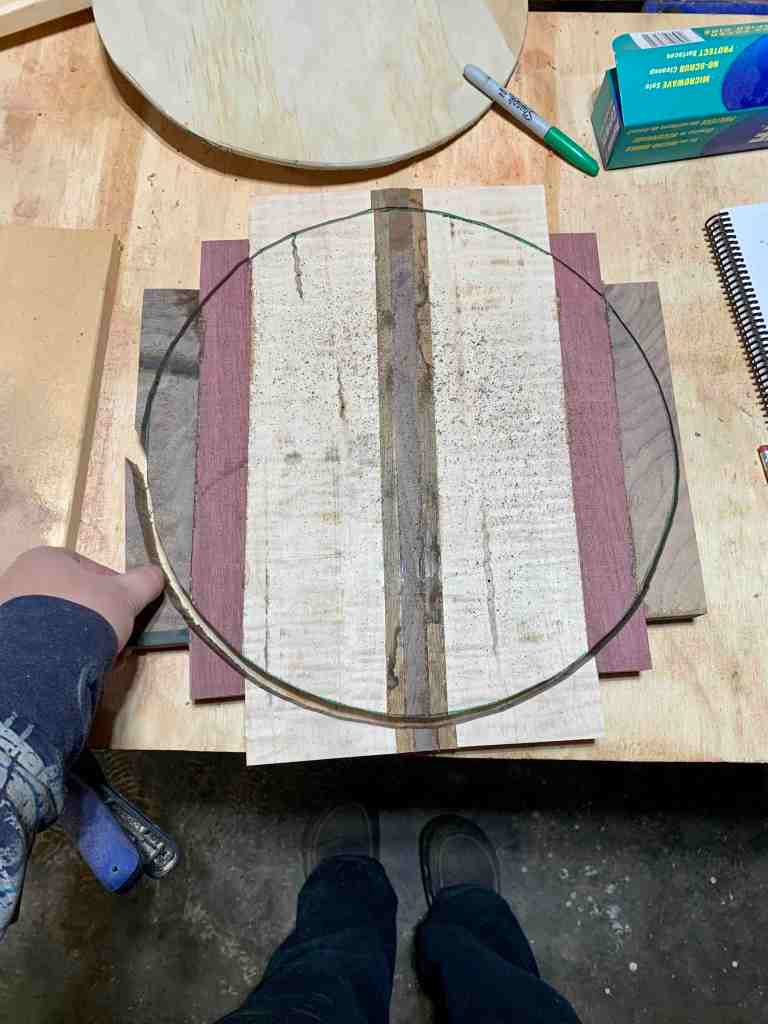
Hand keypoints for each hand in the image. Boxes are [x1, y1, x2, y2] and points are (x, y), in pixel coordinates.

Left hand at [0, 547, 163, 650]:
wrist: (45, 657)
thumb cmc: (86, 613)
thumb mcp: (126, 595)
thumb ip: (144, 582)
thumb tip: (157, 574)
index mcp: (46, 558)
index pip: (87, 569)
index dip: (111, 590)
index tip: (122, 610)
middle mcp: (19, 577)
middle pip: (68, 595)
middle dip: (91, 615)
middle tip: (108, 635)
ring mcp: (6, 608)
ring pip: (52, 620)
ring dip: (73, 634)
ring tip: (91, 654)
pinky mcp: (4, 636)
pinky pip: (36, 640)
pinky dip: (53, 650)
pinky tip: (68, 664)